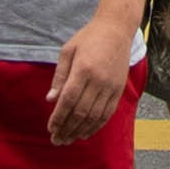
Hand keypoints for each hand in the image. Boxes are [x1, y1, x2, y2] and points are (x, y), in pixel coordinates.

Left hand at [47, 8, 138, 139]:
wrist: (116, 29)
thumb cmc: (88, 38)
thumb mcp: (68, 51)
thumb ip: (59, 76)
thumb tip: (50, 100)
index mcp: (83, 69)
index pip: (68, 100)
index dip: (59, 117)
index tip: (50, 129)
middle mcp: (98, 80)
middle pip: (80, 112)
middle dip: (67, 128)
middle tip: (56, 140)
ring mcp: (110, 86)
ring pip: (94, 116)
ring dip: (80, 131)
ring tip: (68, 139)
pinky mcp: (119, 89)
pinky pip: (107, 113)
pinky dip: (96, 126)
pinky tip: (85, 133)